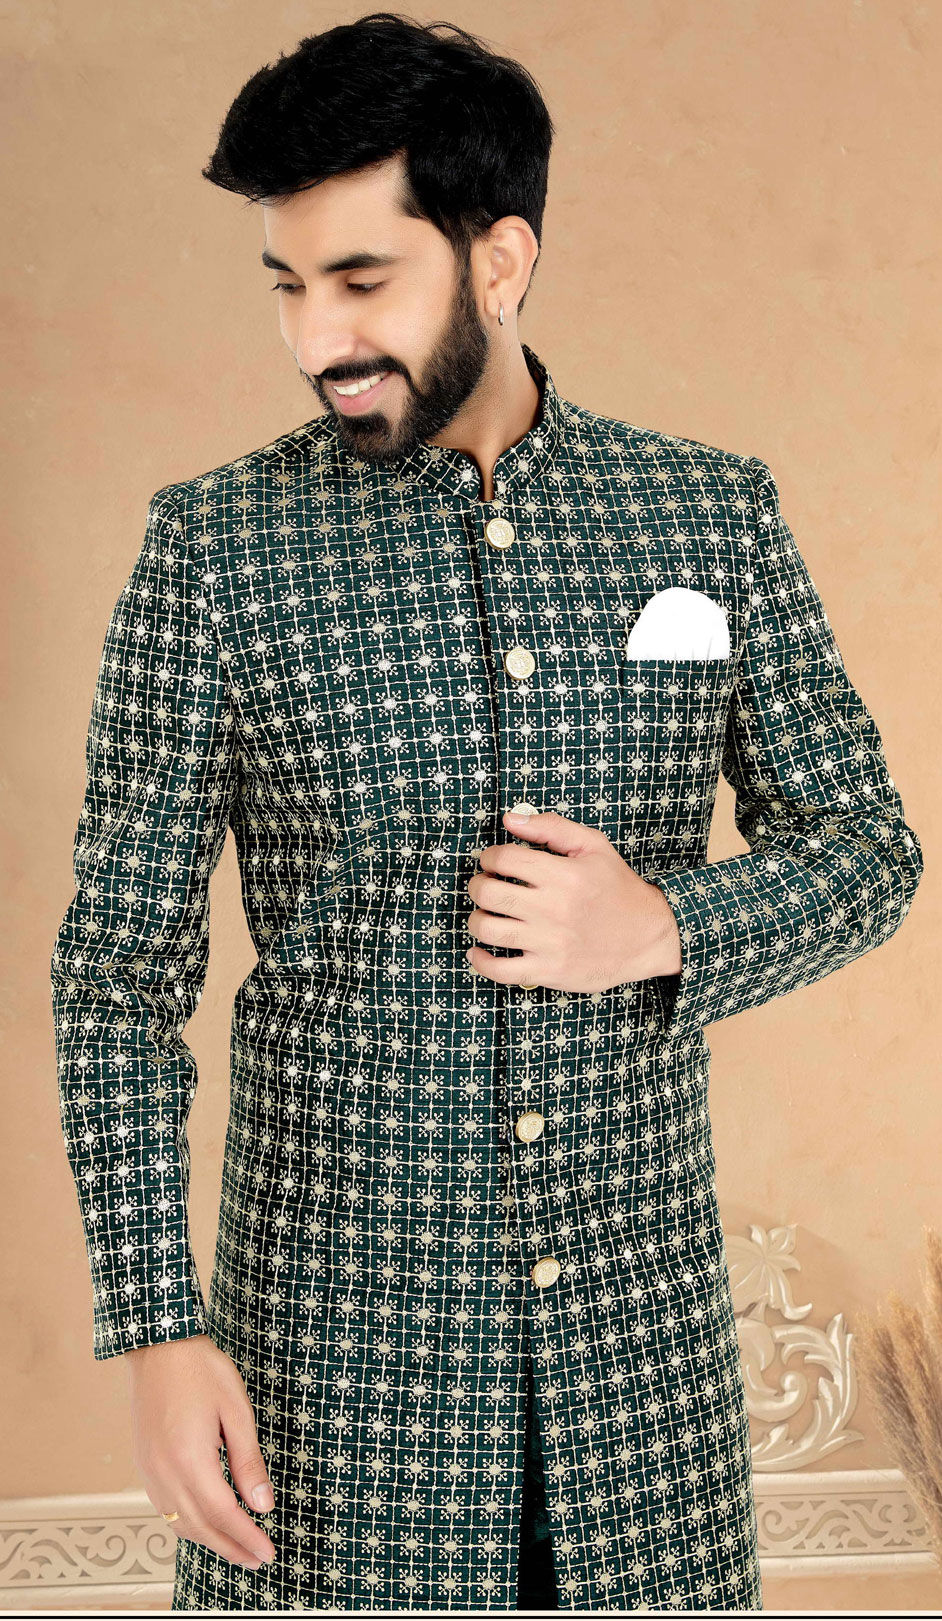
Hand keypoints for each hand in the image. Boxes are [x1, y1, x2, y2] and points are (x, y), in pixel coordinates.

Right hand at [126, 1333, 276, 1570]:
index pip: (224, 1514)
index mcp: (190, 1460)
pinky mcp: (145, 1464)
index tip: (268, 1552)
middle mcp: (165, 1473)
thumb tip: (262, 1504)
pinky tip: (204, 1523)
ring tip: (236, 1548)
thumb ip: (248, 1461)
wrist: (159, 1346)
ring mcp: (150, 1470)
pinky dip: (187, 1524)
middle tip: (257, 1559)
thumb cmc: (200, 1369)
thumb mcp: (236, 1410)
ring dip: (210, 1541)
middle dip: (231, 1548)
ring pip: (180, 1523)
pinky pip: (165, 1509)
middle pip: (200, 1527)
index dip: (247, 1537)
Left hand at [465, 808, 681, 992]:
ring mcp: (549, 942)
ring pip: (488, 930)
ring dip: (476, 919)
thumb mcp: (593, 847)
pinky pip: (500, 970)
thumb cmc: (618, 888)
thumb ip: (551, 827)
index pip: (502, 859)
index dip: (489, 858)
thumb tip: (510, 819)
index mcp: (562, 875)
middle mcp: (553, 908)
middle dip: (477, 885)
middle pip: (488, 893)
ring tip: (484, 915)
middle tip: (483, 886)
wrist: (649, 935)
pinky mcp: (549, 971)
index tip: (492, 863)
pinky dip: (480, 961)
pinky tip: (478, 951)